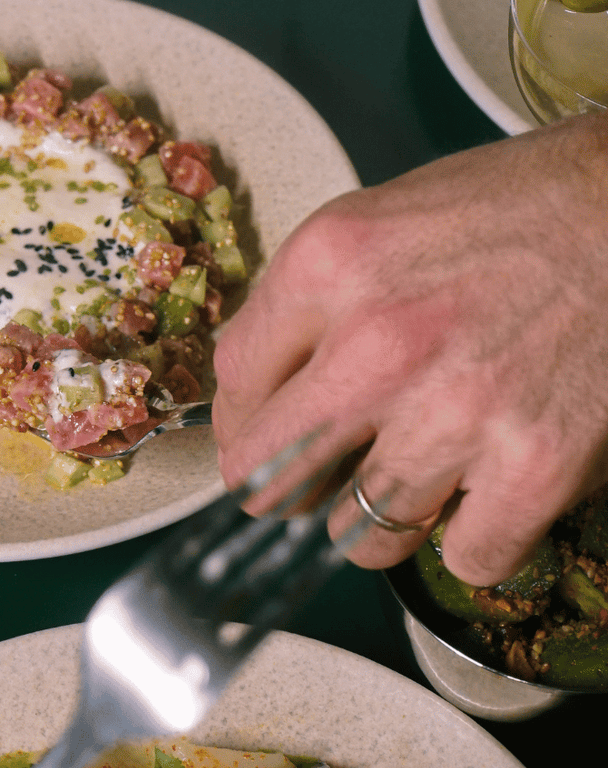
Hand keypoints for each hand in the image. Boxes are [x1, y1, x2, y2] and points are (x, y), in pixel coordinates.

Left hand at [213, 112, 607, 586]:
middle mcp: (376, 346)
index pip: (232, 386)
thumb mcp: (371, 222)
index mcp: (325, 270)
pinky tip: (480, 494)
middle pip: (267, 476)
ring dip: (376, 519)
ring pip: (361, 535)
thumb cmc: (505, 211)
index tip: (253, 436)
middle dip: (279, 490)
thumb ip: (301, 305)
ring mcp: (454, 412)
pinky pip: (466, 557)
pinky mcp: (535, 466)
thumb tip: (254, 388)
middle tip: (305, 484)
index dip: (239, 423)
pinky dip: (470, 538)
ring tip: (407, 479)